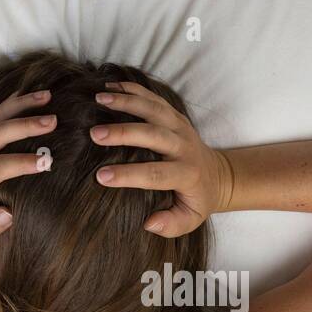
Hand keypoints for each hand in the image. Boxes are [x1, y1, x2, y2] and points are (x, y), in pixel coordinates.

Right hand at [90, 82, 232, 236]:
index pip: (155, 174)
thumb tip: (149, 224)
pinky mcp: (175, 115)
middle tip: (94, 133)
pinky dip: (132, 90)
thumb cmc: (197, 200)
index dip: (128, 175)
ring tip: (98, 99)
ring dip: (126, 102)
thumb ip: (172, 225)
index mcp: (187, 173)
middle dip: (124, 132)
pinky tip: (109, 87)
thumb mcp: (191, 218)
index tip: (101, 177)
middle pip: (154, 135)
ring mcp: (180, 127)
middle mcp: (184, 146)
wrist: (217, 175)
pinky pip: (153, 99)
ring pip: (154, 109)